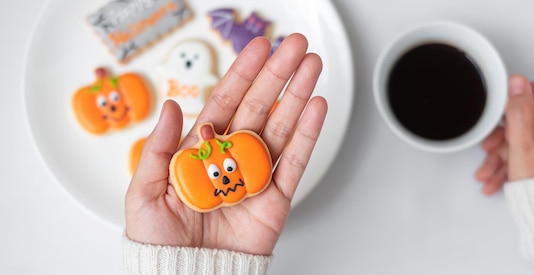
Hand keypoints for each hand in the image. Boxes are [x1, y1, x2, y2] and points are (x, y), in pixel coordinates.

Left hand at [125, 33, 326, 254]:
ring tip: (312, 67)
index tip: (259, 48)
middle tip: (294, 46)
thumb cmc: (160, 242)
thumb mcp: (145, 191)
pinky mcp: (277, 199)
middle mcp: (233, 158)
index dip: (243, 74)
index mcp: (202, 151)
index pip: (226, 103)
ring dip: (298, 95)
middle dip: (277, 75)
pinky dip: (308, 135)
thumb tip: (172, 107)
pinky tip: (316, 107)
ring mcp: (257, 176)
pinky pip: (296, 163)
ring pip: (283, 127)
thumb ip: (159, 148)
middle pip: (259, 107)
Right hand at [475, 74, 533, 194]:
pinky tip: (503, 176)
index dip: (509, 109)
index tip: (497, 125)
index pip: (533, 95)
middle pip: (529, 120)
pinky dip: (519, 162)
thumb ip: (518, 113)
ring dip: (506, 154)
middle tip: (489, 151)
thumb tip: (517, 83)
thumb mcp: (522, 150)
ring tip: (490, 172)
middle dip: (504, 138)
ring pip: (530, 138)